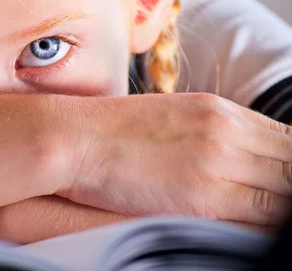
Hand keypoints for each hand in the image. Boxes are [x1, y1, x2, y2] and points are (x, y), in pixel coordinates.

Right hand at [55, 93, 291, 225]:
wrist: (72, 138)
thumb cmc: (108, 132)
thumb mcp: (166, 118)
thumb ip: (206, 134)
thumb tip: (231, 160)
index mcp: (218, 110)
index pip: (287, 141)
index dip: (289, 169)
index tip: (281, 184)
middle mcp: (226, 131)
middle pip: (290, 166)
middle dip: (287, 187)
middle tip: (273, 202)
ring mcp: (218, 161)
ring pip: (284, 195)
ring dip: (278, 208)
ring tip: (262, 219)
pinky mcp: (205, 197)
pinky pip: (263, 221)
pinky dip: (266, 228)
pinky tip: (252, 232)